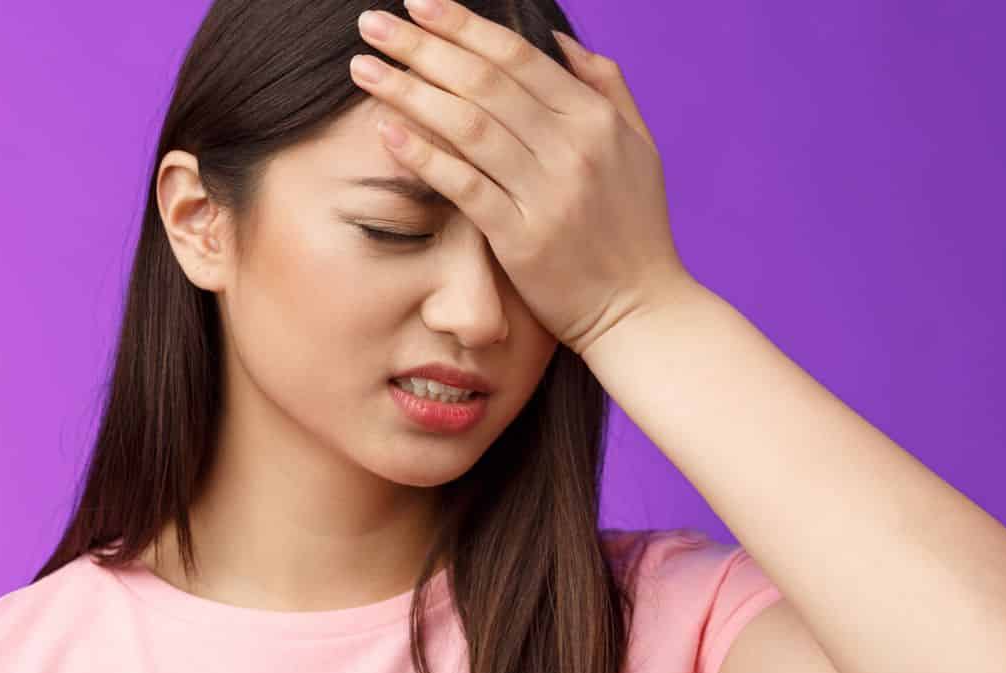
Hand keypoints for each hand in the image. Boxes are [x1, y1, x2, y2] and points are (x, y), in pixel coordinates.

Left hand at [350, 0, 693, 354]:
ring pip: (468, 126)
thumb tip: (558, 37)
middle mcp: (572, 148)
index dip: (462, 25)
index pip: (516, 57)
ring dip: (409, 92)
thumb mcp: (639, 146)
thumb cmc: (635, 228)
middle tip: (371, 23)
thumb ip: (605, 85)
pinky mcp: (522, 239)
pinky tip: (386, 131)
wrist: (641, 310)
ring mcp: (547, 193)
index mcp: (595, 118)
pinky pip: (465, 187)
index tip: (416, 2)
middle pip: (484, 82)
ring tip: (364, 68)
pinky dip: (425, 156)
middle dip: (422, 46)